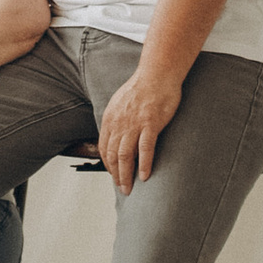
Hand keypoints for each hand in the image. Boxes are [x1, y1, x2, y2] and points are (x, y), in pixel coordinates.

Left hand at [96, 67, 182, 188]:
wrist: (157, 74)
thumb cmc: (142, 88)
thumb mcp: (121, 103)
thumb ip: (117, 120)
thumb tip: (117, 136)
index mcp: (110, 118)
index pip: (104, 148)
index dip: (108, 165)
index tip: (114, 175)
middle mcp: (119, 123)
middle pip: (113, 156)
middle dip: (116, 175)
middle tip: (122, 188)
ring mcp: (134, 124)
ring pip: (126, 156)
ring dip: (126, 175)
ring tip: (129, 188)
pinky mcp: (150, 124)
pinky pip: (145, 149)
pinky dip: (145, 164)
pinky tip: (145, 176)